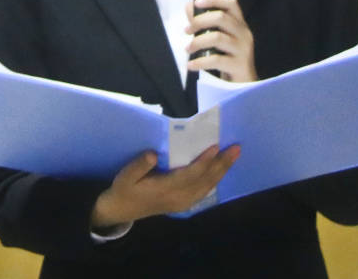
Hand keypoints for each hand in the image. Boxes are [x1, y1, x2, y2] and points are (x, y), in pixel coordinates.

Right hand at [89, 144, 240, 228]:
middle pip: (205, 180)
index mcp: (165, 189)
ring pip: (208, 186)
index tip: (216, 146)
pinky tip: (221, 170)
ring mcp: (183, 203)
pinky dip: (215, 180)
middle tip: (236, 148)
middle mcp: (178, 198)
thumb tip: (153, 154)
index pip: (190, 174)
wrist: (121, 211)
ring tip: (234, 156)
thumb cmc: (124, 189)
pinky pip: (204, 192)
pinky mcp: (184, 204)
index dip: (204, 161)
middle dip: (222, 164)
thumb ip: (139, 165)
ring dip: (222, 171)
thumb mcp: (125, 176)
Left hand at [186, 0, 256, 81]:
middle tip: (187, 30)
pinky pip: (216, 60)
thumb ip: (205, 24)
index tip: (196, 2)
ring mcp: (243, 50)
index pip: (231, 3)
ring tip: (187, 49)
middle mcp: (244, 34)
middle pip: (221, 18)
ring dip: (197, 41)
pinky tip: (191, 65)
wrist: (244, 86)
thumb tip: (189, 7)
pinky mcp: (239, 66)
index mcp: (239, 24)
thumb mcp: (219, 39)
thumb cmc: (228, 59)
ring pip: (217, 37)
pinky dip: (200, 62)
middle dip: (199, 21)